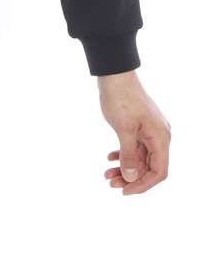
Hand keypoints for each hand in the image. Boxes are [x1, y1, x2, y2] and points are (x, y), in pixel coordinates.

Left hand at [98, 70, 170, 194]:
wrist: (115, 76)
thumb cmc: (121, 99)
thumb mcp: (124, 129)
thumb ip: (129, 155)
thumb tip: (131, 177)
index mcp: (160, 138)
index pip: (159, 171)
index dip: (143, 184)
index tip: (124, 191)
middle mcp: (159, 136)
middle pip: (149, 166)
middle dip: (131, 178)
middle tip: (110, 183)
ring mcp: (150, 131)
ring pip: (140, 158)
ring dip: (125, 168)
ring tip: (106, 174)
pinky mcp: (140, 127)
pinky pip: (135, 147)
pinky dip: (123, 155)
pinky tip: (109, 158)